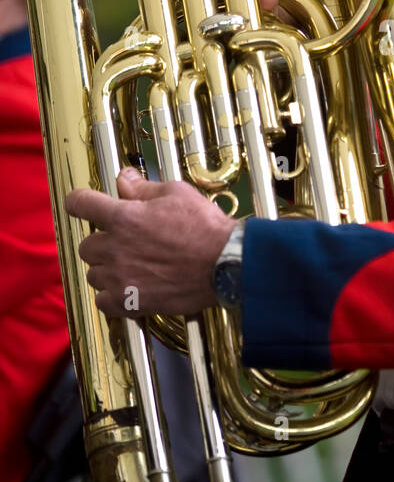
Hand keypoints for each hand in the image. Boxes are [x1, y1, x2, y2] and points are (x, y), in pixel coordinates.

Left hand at [66, 169, 235, 317]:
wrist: (225, 263)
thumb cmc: (205, 227)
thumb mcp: (176, 193)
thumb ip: (143, 188)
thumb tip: (124, 178)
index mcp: (123, 217)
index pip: (80, 204)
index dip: (79, 202)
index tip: (82, 205)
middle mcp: (115, 248)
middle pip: (86, 245)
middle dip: (102, 241)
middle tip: (123, 241)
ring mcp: (121, 277)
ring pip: (94, 274)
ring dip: (106, 270)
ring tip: (129, 266)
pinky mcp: (131, 301)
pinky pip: (103, 302)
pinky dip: (111, 297)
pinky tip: (126, 289)